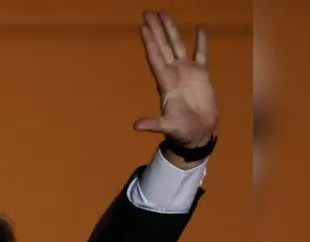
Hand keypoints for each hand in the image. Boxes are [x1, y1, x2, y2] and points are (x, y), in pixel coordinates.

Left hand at [133, 11, 218, 147]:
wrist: (197, 133)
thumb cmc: (181, 132)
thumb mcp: (167, 127)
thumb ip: (153, 124)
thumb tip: (136, 126)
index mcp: (165, 82)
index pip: (155, 57)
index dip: (150, 43)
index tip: (143, 27)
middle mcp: (173, 73)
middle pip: (162, 46)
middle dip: (155, 29)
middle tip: (147, 12)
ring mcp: (186, 72)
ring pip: (177, 46)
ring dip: (170, 30)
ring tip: (163, 13)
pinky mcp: (201, 75)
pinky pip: (200, 54)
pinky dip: (200, 41)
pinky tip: (199, 28)